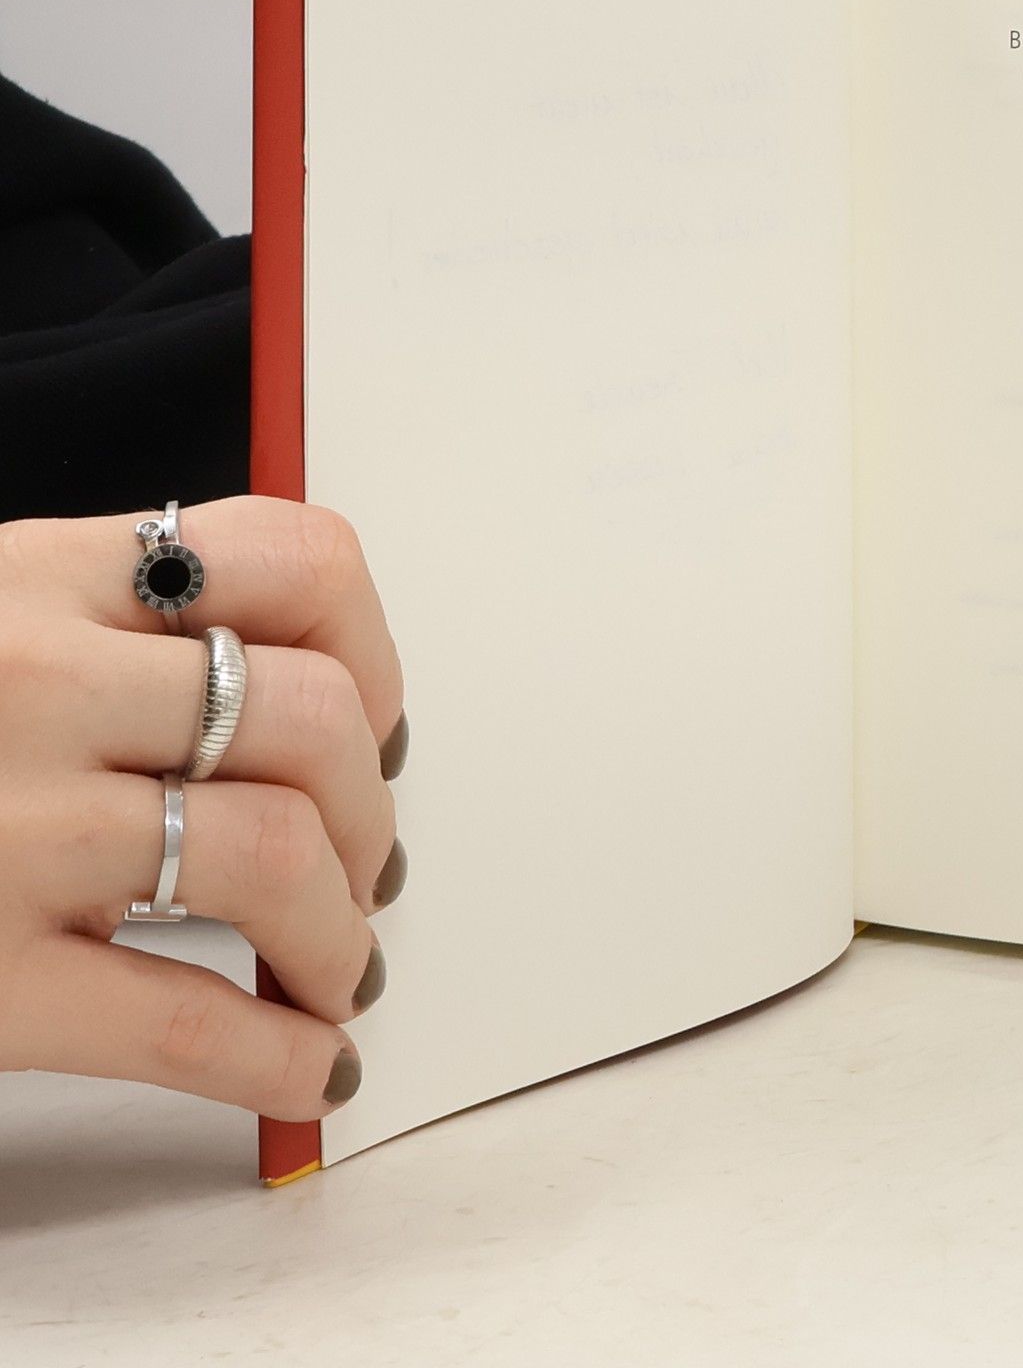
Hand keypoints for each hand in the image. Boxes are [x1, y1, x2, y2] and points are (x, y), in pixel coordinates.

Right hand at [0, 497, 404, 1117]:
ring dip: (343, 929)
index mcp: (41, 576)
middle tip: (365, 863)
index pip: (296, 563)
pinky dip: (279, 1055)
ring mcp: (7, 830)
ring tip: (336, 965)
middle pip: (312, 720)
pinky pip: (185, 1020)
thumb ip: (107, 626)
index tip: (377, 722)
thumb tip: (309, 704)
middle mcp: (34, 683)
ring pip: (277, 857)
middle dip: (371, 810)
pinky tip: (305, 1068)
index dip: (374, 654)